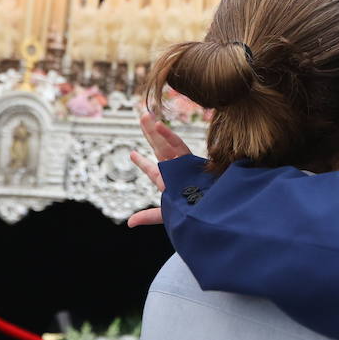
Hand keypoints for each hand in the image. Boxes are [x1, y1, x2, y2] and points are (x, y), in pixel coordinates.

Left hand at [126, 111, 192, 227]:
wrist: (209, 211)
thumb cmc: (192, 214)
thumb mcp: (166, 214)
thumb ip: (148, 216)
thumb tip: (129, 223)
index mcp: (167, 181)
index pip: (152, 170)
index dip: (142, 162)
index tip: (132, 154)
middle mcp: (174, 170)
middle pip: (158, 149)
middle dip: (149, 135)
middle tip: (142, 117)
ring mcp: (182, 163)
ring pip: (165, 143)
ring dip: (155, 130)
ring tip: (144, 115)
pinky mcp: (190, 159)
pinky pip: (177, 144)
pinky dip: (167, 135)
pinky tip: (157, 125)